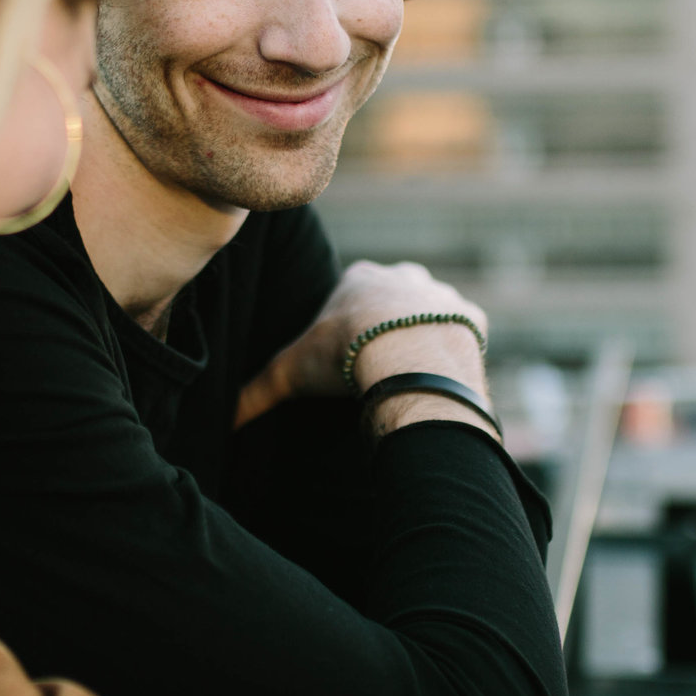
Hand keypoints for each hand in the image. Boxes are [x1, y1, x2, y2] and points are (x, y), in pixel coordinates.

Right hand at [233, 261, 487, 429]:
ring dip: (426, 332)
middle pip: (395, 294)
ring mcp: (439, 293)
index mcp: (359, 277)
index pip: (353, 290)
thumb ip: (257, 392)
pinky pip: (465, 328)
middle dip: (390, 321)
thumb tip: (225, 420)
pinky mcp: (471, 316)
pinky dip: (456, 348)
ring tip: (415, 370)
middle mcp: (402, 275)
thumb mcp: (289, 373)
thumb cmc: (343, 355)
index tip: (346, 349)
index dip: (349, 321)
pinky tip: (444, 372)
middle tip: (381, 359)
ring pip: (433, 309)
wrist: (407, 356)